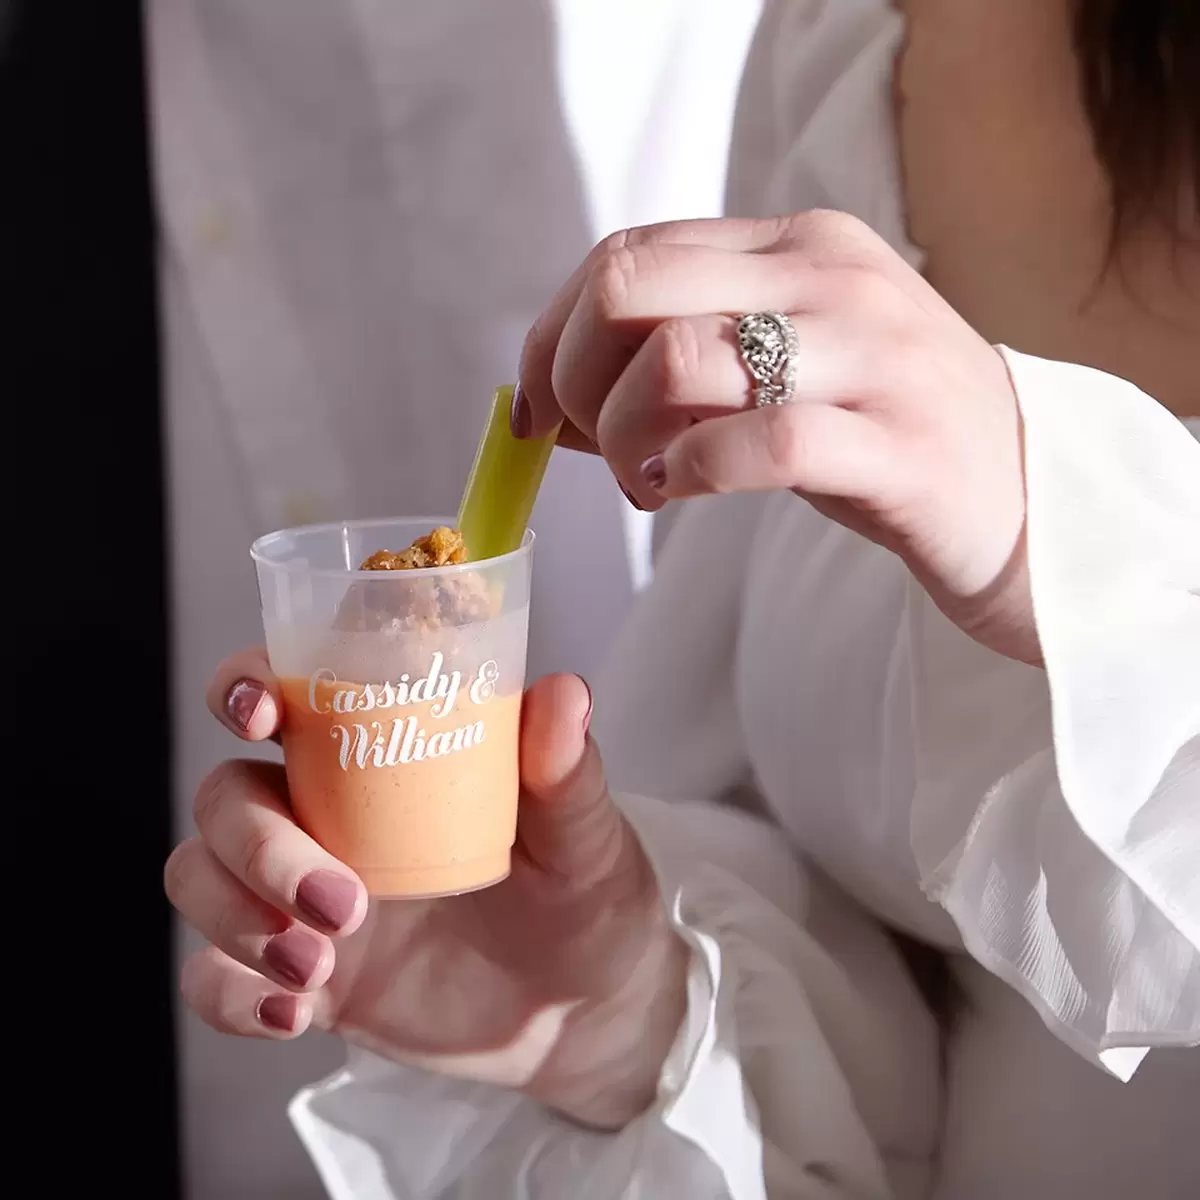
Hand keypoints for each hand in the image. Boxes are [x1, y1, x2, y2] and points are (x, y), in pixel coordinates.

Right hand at [165, 650, 687, 1128]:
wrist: (584, 1007)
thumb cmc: (583, 893)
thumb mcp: (583, 834)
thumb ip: (568, 772)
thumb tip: (566, 694)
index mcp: (381, 758)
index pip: (284, 694)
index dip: (244, 687)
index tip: (259, 713)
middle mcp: (327, 816)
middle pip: (226, 797)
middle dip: (256, 844)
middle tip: (343, 902)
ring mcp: (303, 898)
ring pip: (200, 877)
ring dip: (237, 918)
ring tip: (319, 965)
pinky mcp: (303, 975)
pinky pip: (214, 978)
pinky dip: (231, 995)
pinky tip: (292, 1013)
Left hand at [517, 210, 1037, 663]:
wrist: (1024, 496)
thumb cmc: (878, 436)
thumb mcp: (777, 374)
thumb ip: (673, 368)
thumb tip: (546, 400)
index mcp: (796, 245)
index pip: (628, 252)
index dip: (552, 331)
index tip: (533, 406)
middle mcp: (831, 278)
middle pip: (635, 287)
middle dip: (573, 376)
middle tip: (585, 445)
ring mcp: (872, 355)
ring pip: (683, 358)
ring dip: (623, 436)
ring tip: (645, 482)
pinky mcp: (898, 444)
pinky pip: (759, 442)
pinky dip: (691, 471)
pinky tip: (684, 492)